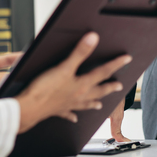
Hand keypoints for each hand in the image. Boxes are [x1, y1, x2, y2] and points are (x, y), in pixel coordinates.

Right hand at [15, 32, 130, 133]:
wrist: (29, 108)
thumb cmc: (45, 90)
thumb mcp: (64, 67)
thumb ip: (79, 53)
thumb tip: (93, 39)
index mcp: (82, 85)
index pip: (103, 72)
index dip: (115, 64)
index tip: (126, 60)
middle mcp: (78, 96)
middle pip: (98, 90)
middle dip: (109, 87)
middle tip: (118, 86)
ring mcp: (69, 104)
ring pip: (85, 103)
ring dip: (93, 103)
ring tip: (100, 105)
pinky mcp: (57, 110)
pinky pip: (68, 114)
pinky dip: (72, 115)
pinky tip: (74, 118)